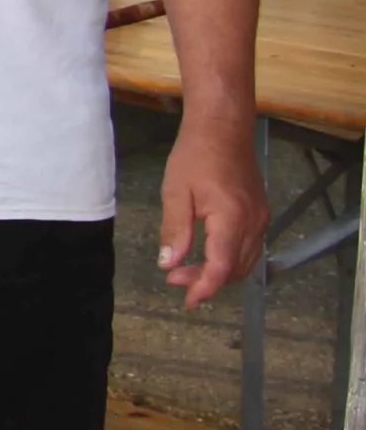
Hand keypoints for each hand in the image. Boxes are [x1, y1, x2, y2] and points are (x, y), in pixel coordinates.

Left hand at [156, 119, 267, 307]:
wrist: (224, 128)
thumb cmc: (196, 155)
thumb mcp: (176, 192)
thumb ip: (175, 231)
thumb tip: (169, 264)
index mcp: (232, 219)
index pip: (223, 267)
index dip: (205, 288)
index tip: (188, 301)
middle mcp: (254, 224)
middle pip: (236, 269)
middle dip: (207, 281)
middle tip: (175, 280)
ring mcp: (261, 219)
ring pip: (245, 262)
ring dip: (219, 273)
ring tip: (186, 272)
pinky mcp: (260, 213)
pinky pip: (249, 248)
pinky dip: (230, 260)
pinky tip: (208, 256)